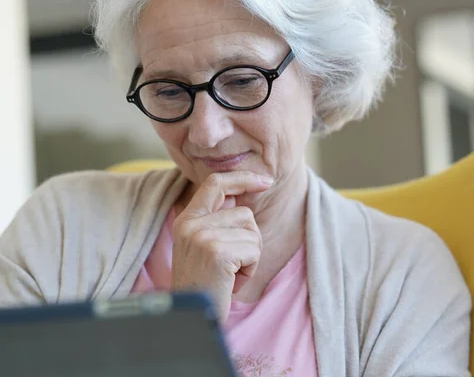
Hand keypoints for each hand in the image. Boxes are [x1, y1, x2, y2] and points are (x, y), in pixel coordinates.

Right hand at [171, 172, 272, 322]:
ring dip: (250, 256)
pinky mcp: (217, 252)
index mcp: (186, 219)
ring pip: (252, 233)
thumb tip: (241, 195)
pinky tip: (232, 281)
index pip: (215, 183)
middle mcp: (191, 224)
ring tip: (229, 273)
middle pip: (245, 214)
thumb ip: (218, 221)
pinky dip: (250, 269)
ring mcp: (202, 236)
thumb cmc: (205, 284)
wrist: (190, 316)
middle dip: (250, 239)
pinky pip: (254, 250)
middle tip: (233, 264)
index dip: (243, 178)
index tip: (265, 181)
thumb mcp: (204, 246)